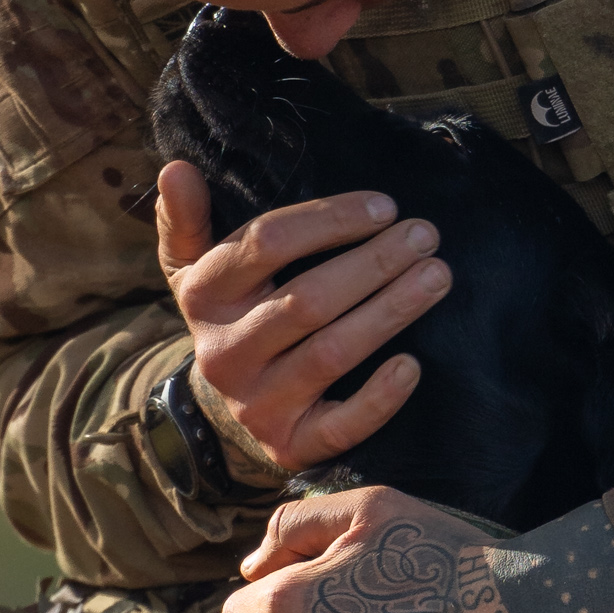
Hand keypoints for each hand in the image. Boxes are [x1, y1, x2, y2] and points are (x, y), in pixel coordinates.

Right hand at [156, 160, 451, 476]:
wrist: (221, 415)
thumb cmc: (231, 318)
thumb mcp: (195, 268)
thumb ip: (187, 219)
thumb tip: (176, 168)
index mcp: (203, 295)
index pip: (266, 244)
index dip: (330, 221)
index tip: (385, 206)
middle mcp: (225, 352)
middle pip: (307, 300)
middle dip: (374, 263)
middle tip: (426, 236)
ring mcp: (257, 403)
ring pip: (331, 353)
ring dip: (390, 312)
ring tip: (438, 278)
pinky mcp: (291, 444)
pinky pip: (342, 425)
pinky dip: (380, 397)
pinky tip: (413, 365)